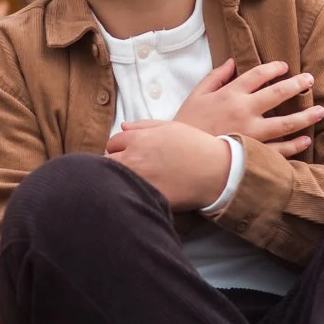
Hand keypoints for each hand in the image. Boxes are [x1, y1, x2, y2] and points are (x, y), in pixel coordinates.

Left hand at [105, 120, 232, 209]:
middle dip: (115, 163)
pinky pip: (128, 195)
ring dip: (118, 179)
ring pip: (113, 180)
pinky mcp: (146, 197)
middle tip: (129, 168)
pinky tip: (140, 193)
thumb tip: (123, 126)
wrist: (216, 172)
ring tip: (132, 181)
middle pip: (107, 161)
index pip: (112, 142)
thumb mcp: (171, 127)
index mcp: (138, 139)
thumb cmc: (196, 146)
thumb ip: (143, 126)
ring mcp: (139, 180)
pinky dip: (130, 194)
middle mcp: (134, 159)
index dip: (119, 148)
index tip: (128, 154)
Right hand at [173, 58, 323, 154]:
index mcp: (230, 94)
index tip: (284, 67)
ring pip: (286, 123)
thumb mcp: (196, 95)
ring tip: (320, 111)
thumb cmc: (187, 124)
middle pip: (279, 93)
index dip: (274, 68)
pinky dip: (295, 145)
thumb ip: (215, 77)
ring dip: (306, 116)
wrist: (181, 155)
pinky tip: (305, 139)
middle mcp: (245, 110)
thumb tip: (232, 62)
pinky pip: (279, 150)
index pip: (258, 75)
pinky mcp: (253, 153)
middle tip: (310, 80)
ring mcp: (252, 133)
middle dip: (298, 85)